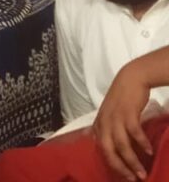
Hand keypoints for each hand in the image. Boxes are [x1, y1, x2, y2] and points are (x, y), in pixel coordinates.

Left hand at [94, 58, 153, 180]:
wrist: (131, 78)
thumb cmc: (123, 97)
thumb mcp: (111, 113)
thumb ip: (109, 128)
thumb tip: (114, 145)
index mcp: (100, 124)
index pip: (102, 149)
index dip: (112, 164)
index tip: (124, 175)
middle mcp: (104, 122)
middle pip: (109, 150)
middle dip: (121, 167)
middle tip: (133, 179)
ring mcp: (115, 117)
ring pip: (122, 145)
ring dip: (132, 161)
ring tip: (142, 172)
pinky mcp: (127, 112)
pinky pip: (134, 132)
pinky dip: (141, 143)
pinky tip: (149, 151)